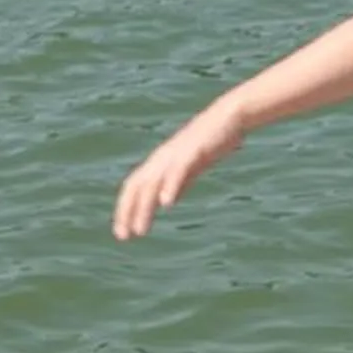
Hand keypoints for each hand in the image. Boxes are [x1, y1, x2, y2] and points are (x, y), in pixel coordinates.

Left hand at [113, 104, 242, 238]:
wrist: (230, 116)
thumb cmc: (212, 140)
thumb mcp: (192, 166)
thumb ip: (179, 183)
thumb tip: (166, 200)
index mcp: (160, 162)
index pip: (134, 186)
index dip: (126, 209)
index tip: (123, 233)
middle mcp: (162, 158)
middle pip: (136, 185)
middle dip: (127, 211)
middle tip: (124, 236)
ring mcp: (176, 154)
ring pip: (153, 182)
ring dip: (144, 207)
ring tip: (140, 230)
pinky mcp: (193, 151)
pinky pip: (178, 170)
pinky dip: (170, 186)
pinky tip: (167, 203)